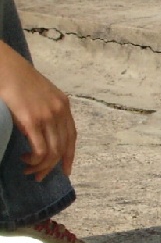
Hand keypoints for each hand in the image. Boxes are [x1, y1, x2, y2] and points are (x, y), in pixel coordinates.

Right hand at [0, 42, 75, 181]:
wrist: (4, 66)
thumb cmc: (17, 79)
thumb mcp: (40, 95)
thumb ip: (46, 113)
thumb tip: (39, 135)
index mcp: (64, 105)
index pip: (72, 136)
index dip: (69, 156)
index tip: (65, 171)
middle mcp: (60, 111)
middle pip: (63, 147)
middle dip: (52, 166)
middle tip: (39, 176)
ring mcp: (47, 116)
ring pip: (53, 151)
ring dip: (41, 166)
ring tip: (29, 170)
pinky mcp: (32, 120)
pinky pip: (41, 148)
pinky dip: (35, 159)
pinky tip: (25, 159)